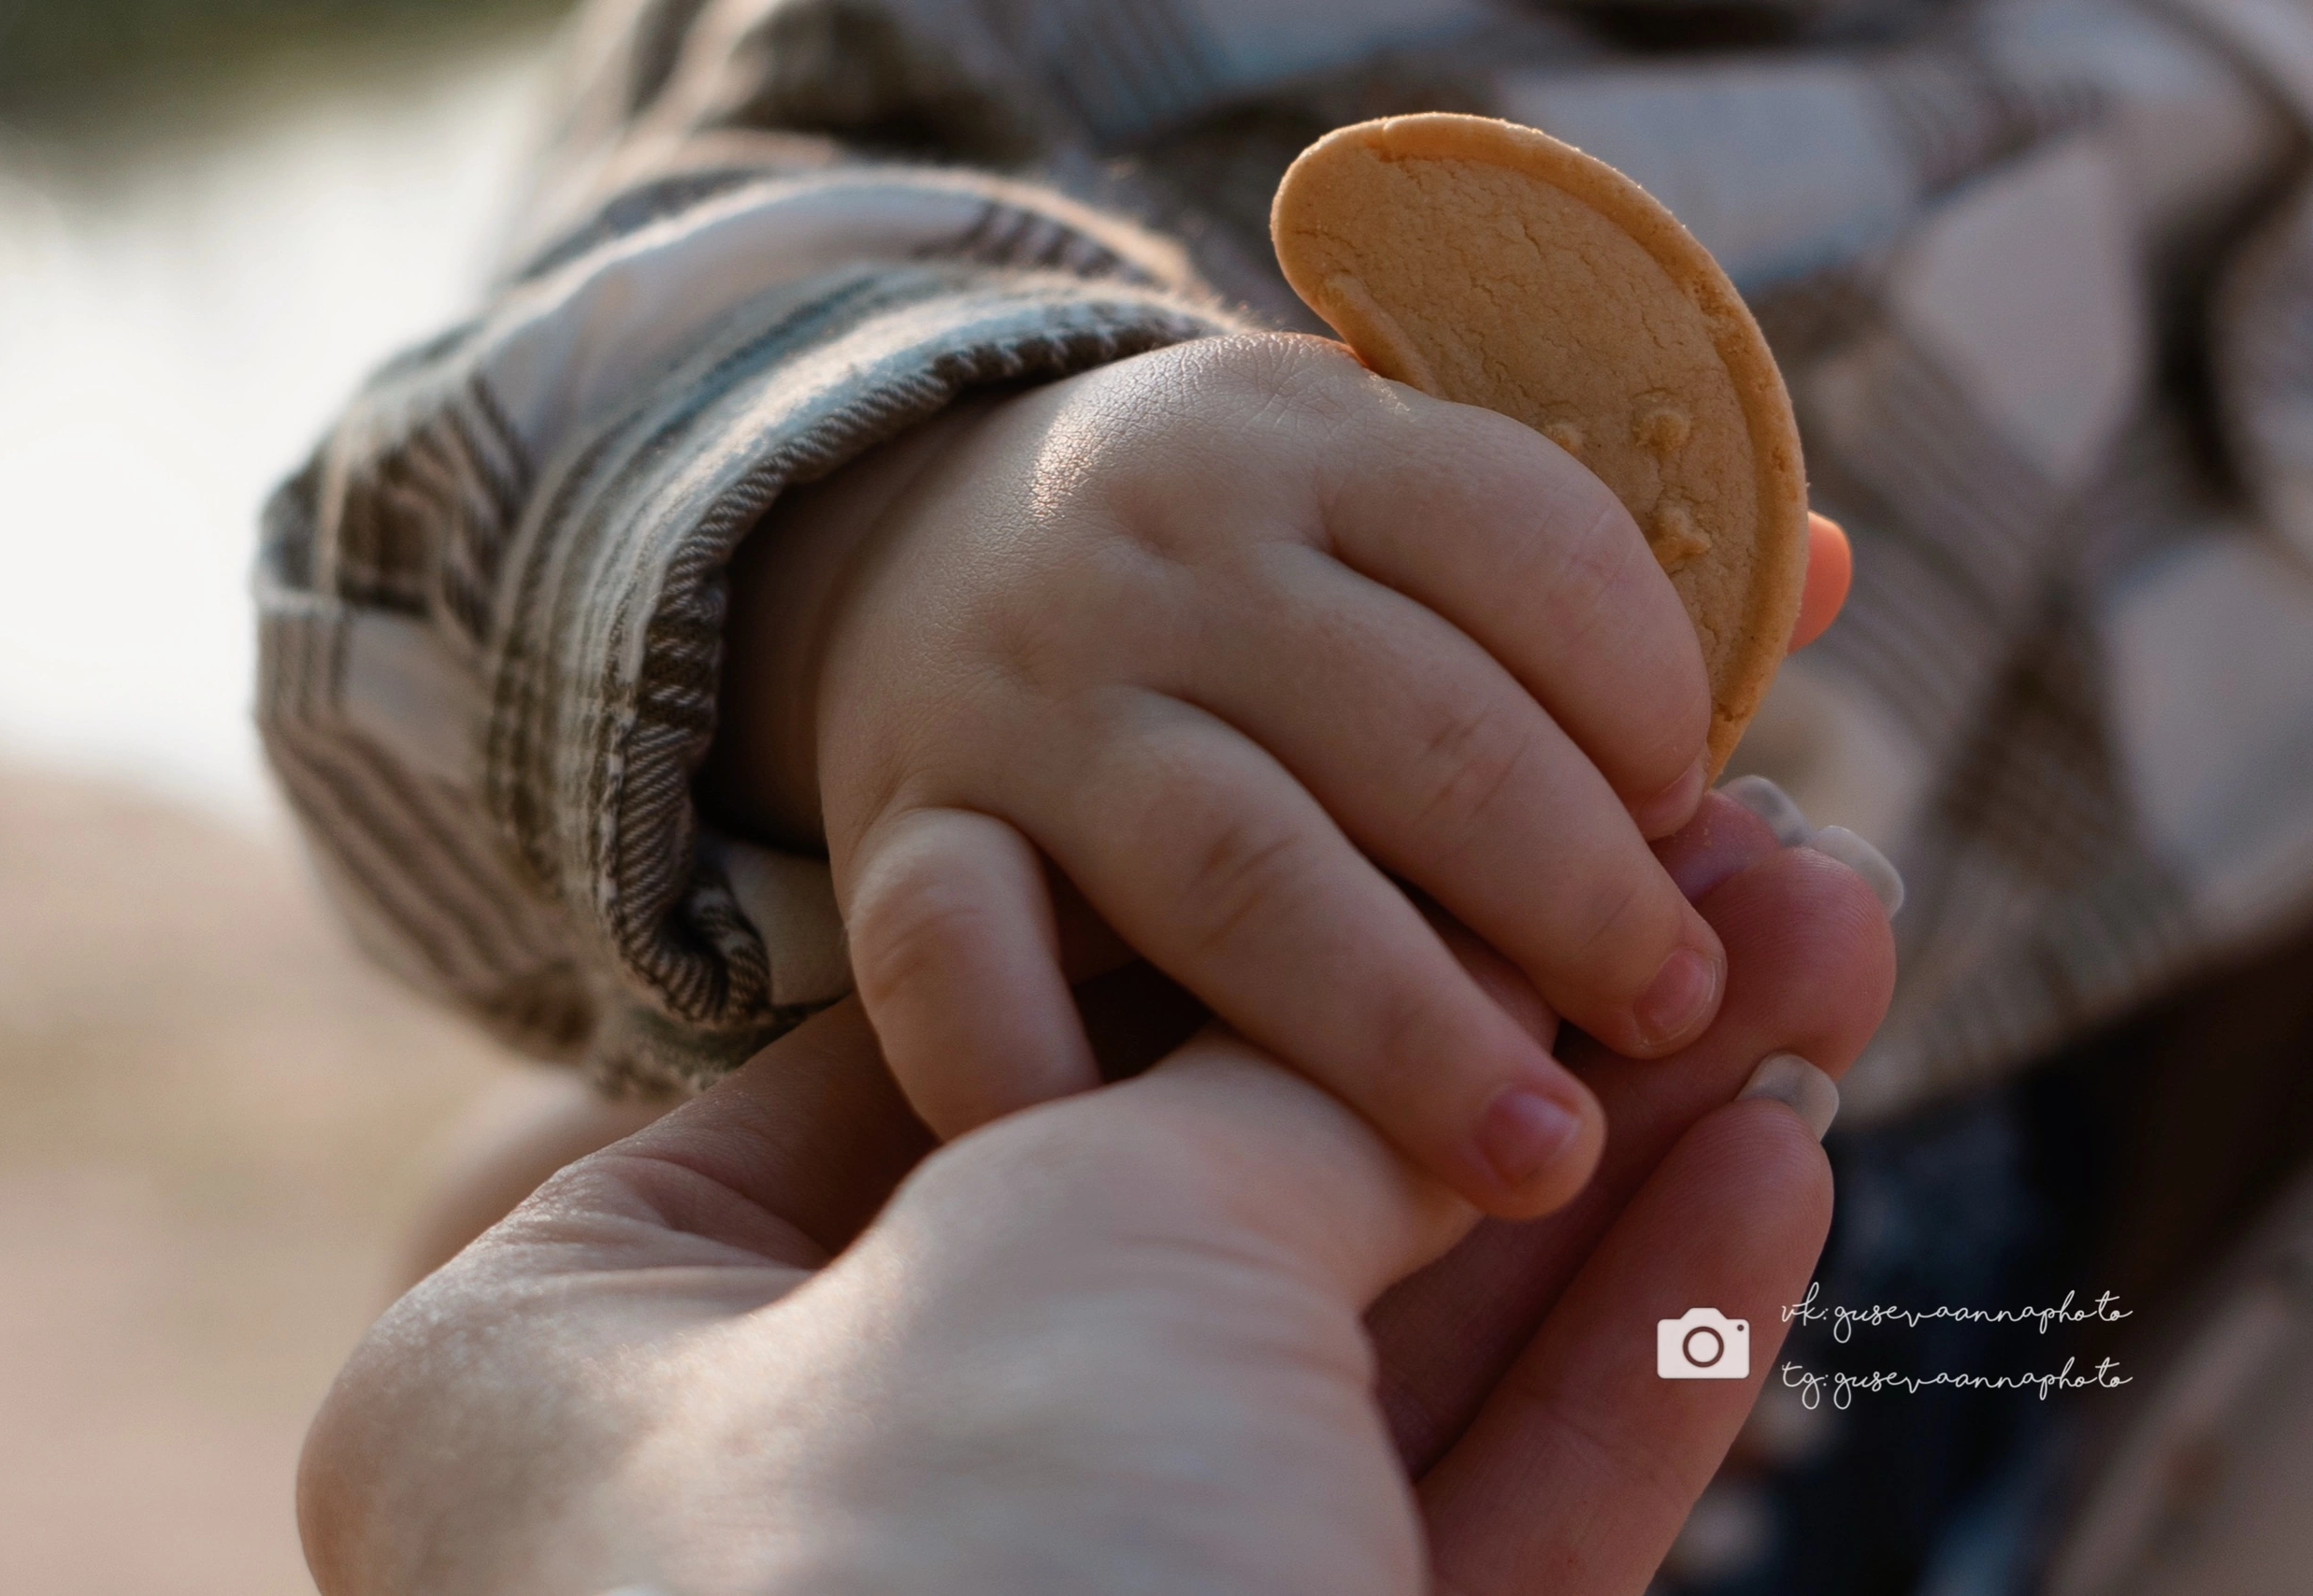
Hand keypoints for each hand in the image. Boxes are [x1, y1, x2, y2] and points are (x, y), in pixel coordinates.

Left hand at [298, 797, 1895, 1595]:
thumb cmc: (951, 1570)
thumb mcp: (1077, 1239)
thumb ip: (1259, 1100)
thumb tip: (1448, 1006)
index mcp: (602, 1360)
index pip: (971, 1053)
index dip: (1255, 929)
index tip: (1460, 828)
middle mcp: (801, 1505)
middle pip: (1205, 1203)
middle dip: (1489, 1041)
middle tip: (1720, 880)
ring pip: (1356, 1369)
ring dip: (1607, 1180)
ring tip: (1815, 975)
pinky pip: (1438, 1532)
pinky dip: (1612, 1374)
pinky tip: (1769, 1192)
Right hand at [717, 332, 1751, 1217]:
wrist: (921, 543)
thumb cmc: (1234, 556)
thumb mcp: (1384, 487)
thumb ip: (1584, 553)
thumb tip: (1824, 575)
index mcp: (1313, 442)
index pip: (1524, 534)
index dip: (1647, 685)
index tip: (1706, 812)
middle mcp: (1163, 556)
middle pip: (1411, 725)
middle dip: (1573, 887)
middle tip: (1675, 1013)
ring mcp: (1026, 699)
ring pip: (1233, 864)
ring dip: (1403, 1022)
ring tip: (1535, 1155)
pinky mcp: (906, 826)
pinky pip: (946, 957)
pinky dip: (1039, 1068)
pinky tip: (1164, 1172)